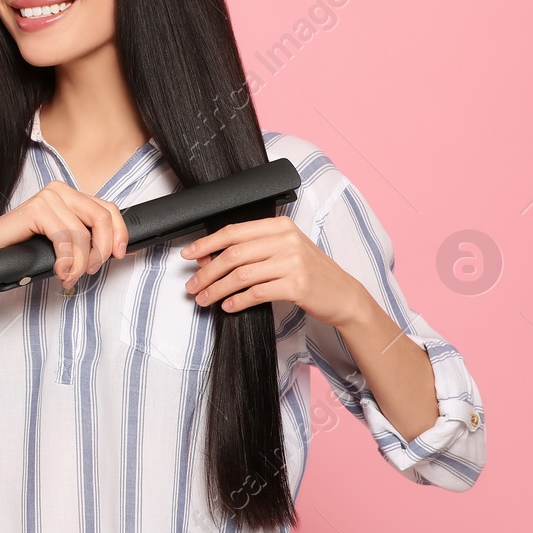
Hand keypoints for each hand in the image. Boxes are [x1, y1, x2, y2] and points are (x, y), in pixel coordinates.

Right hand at [0, 180, 130, 291]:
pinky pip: (64, 238)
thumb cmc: (24, 249)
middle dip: (101, 250)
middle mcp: (60, 191)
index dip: (120, 233)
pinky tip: (61, 270)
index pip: (108, 209)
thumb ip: (85, 238)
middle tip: (90, 270)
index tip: (119, 255)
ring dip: (80, 262)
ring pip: (83, 233)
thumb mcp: (64, 243)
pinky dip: (67, 259)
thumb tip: (114, 247)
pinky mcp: (36, 208)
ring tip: (69, 275)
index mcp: (71, 195)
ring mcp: (47, 197)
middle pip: (101, 218)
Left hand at [180, 216, 368, 327]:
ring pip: (241, 275)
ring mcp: (293, 262)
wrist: (344, 295)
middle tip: (192, 285)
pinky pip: (257, 293)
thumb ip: (251, 250)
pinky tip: (228, 306)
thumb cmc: (310, 272)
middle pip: (233, 254)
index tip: (188, 255)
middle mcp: (286, 240)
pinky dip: (238, 301)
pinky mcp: (297, 285)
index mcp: (280, 226)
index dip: (207, 243)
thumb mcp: (283, 252)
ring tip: (204, 299)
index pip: (234, 231)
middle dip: (207, 272)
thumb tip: (208, 258)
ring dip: (217, 289)